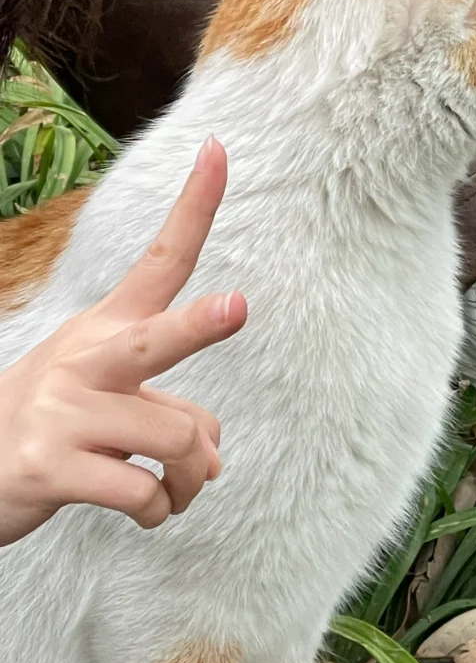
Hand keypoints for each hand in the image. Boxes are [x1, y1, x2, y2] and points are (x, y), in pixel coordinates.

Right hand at [0, 138, 246, 545]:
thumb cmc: (59, 426)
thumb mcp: (110, 400)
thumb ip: (172, 414)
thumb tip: (213, 461)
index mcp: (104, 329)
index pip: (160, 260)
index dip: (195, 207)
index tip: (219, 150)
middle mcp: (84, 360)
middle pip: (156, 340)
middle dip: (200, 326)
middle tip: (238, 308)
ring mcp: (64, 412)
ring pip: (174, 440)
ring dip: (191, 479)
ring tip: (174, 488)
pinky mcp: (51, 467)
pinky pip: (143, 492)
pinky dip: (160, 511)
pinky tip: (146, 510)